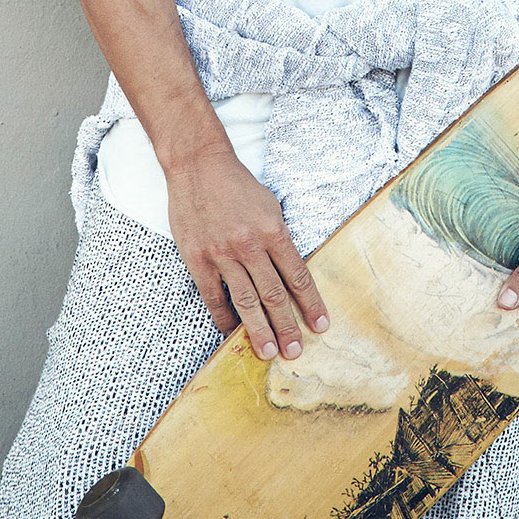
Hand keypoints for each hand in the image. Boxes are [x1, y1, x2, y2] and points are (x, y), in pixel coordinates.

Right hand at [164, 147, 329, 361]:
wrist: (198, 166)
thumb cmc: (237, 186)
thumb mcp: (269, 206)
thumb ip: (279, 239)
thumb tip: (291, 273)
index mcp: (272, 231)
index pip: (297, 276)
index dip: (311, 304)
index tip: (320, 326)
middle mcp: (249, 245)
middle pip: (274, 295)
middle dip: (287, 327)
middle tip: (295, 352)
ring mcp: (222, 254)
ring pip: (245, 300)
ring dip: (259, 329)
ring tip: (268, 352)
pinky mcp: (198, 258)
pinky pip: (213, 296)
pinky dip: (223, 316)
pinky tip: (232, 332)